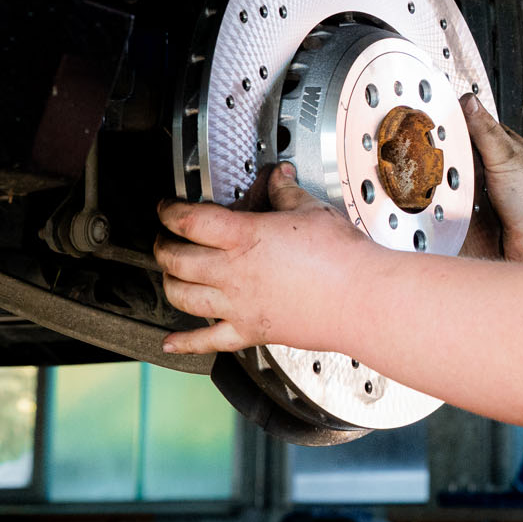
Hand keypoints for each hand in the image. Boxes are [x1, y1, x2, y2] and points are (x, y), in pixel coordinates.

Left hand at [154, 163, 370, 353]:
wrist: (359, 299)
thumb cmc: (340, 257)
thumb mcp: (310, 209)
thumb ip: (286, 193)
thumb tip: (278, 177)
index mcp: (244, 237)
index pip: (189, 221)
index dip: (170, 211)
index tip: (166, 207)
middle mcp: (232, 273)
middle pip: (177, 260)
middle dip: (163, 247)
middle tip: (163, 239)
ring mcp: (238, 305)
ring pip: (184, 298)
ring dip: (169, 284)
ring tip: (170, 275)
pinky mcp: (251, 332)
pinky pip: (209, 341)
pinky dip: (185, 343)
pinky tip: (171, 344)